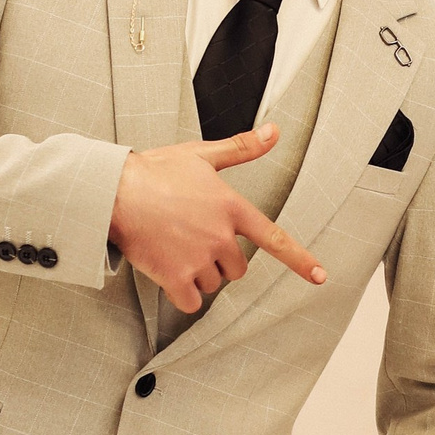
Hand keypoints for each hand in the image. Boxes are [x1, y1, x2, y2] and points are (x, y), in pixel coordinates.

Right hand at [110, 126, 327, 314]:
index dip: (300, 260)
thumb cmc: (154, 170)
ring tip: (175, 248)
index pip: (275, 238)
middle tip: (194, 240)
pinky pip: (191, 302)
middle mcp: (220, 236)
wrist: (113, 190)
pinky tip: (169, 275)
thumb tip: (274, 132)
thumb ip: (241, 149)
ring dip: (199, 275)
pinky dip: (183, 295)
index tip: (321, 276)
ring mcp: (198, 258)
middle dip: (221, 260)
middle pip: (238, 268)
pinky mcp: (174, 277)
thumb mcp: (202, 155)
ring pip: (213, 284)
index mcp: (231, 207)